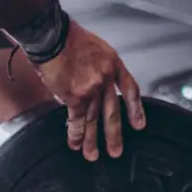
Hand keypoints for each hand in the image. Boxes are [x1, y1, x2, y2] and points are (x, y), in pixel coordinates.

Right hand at [34, 20, 144, 160]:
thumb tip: (92, 90)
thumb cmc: (68, 38)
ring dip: (92, 140)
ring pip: (93, 119)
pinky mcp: (76, 97)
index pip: (130, 89)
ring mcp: (92, 89)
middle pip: (113, 112)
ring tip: (92, 155)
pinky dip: (75, 134)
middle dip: (114, 135)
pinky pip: (77, 120)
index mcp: (113, 63)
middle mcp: (106, 78)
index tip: (139, 125)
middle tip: (116, 152)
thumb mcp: (94, 49)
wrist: (52, 36)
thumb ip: (98, 69)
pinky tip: (75, 144)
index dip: (135, 108)